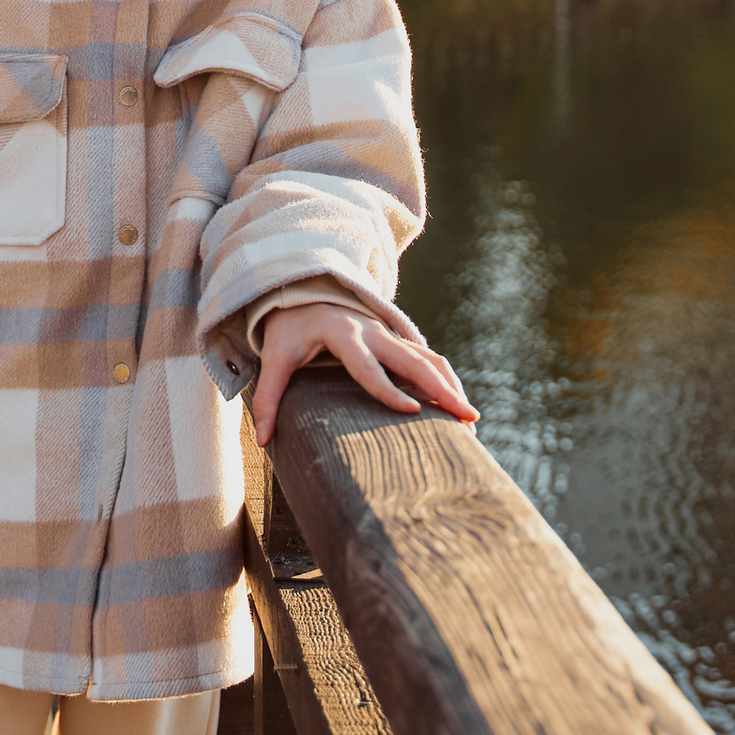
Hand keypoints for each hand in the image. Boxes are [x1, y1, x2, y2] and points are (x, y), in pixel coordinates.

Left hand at [251, 302, 477, 444]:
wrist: (303, 291)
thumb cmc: (289, 329)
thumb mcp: (274, 358)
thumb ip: (268, 398)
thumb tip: (263, 442)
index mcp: (342, 334)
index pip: (368, 366)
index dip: (389, 390)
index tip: (413, 410)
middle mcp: (372, 332)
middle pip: (413, 360)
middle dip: (441, 389)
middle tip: (466, 417)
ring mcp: (389, 334)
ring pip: (428, 358)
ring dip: (451, 386)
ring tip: (471, 420)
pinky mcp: (397, 341)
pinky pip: (428, 358)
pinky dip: (446, 379)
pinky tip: (458, 404)